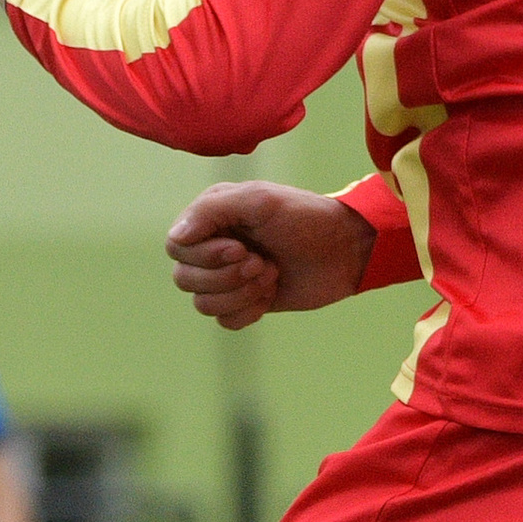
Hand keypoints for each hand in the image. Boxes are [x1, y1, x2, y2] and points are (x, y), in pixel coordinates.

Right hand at [165, 185, 376, 331]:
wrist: (345, 250)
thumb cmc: (305, 218)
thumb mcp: (259, 200)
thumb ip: (211, 210)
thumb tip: (176, 238)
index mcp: (211, 218)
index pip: (177, 247)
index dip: (205, 255)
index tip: (242, 248)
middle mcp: (213, 248)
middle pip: (184, 278)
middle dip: (226, 276)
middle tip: (262, 262)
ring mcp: (228, 278)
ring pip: (203, 304)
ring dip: (241, 293)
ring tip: (271, 274)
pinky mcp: (246, 302)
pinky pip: (225, 321)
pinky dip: (249, 311)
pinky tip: (272, 294)